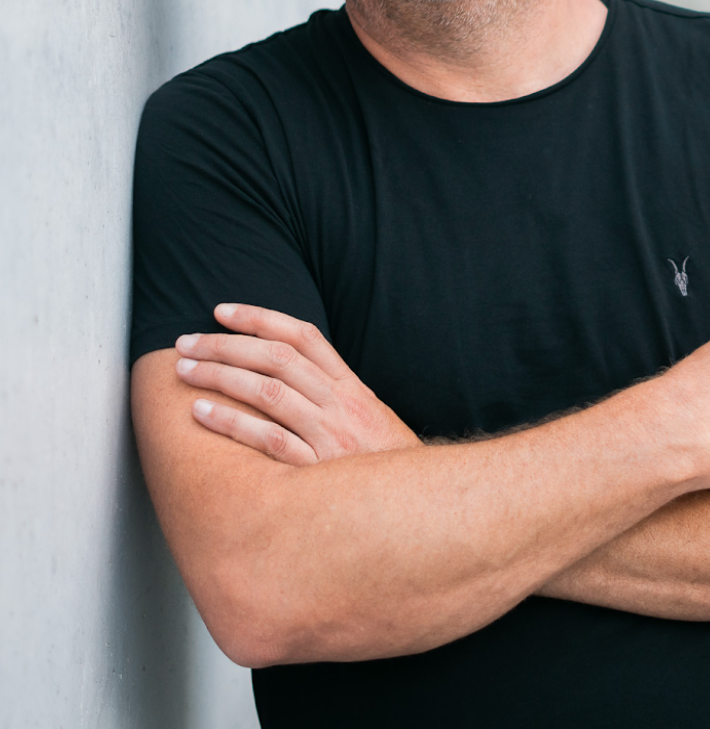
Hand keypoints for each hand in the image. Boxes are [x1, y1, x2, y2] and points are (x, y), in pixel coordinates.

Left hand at [174, 303, 418, 463]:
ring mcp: (329, 434)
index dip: (260, 317)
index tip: (221, 311)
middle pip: (276, 358)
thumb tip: (285, 373)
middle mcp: (339, 403)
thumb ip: (332, 394)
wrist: (417, 507)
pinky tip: (201, 413)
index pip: (302, 336)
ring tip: (185, 370)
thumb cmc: (383, 464)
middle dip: (225, 345)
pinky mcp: (317, 469)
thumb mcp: (367, 418)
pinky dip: (231, 422)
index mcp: (350, 387)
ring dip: (220, 376)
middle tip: (186, 342)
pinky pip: (267, 439)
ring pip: (268, 391)